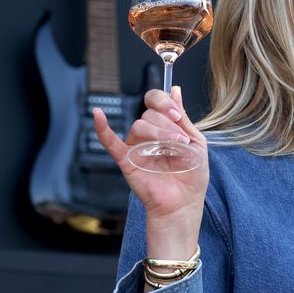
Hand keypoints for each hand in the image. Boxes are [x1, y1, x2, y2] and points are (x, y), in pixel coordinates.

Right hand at [93, 86, 207, 254]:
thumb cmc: (192, 175)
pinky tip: (98, 115)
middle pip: (149, 113)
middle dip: (167, 124)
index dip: (164, 102)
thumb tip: (174, 89)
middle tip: (181, 140)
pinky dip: (102, 128)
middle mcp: (148, 133)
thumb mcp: (196, 142)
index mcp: (164, 126)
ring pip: (139, 126)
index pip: (155, 101)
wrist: (184, 203)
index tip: (177, 115)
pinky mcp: (126, 160)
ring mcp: (136, 146)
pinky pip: (110, 141)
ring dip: (159, 133)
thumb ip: (183, 118)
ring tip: (174, 148)